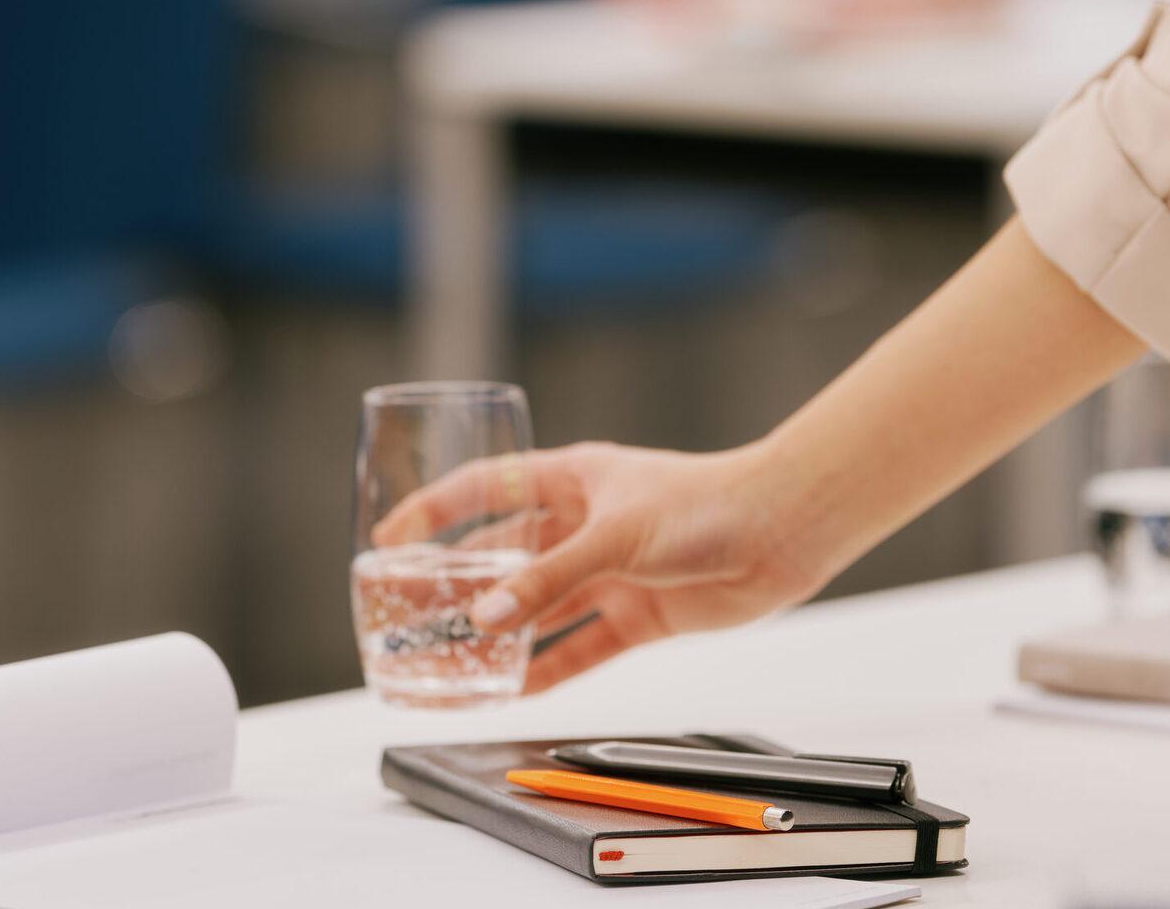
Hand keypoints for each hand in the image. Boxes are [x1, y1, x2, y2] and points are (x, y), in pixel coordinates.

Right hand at [371, 442, 828, 693]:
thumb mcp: (613, 535)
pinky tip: (515, 688)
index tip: (388, 539)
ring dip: (502, 634)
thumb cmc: (705, 503)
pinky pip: (582, 645)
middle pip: (506, 557)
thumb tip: (487, 618)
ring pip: (541, 607)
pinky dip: (550, 667)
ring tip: (453, 662)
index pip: (483, 489)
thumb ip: (547, 580)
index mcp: (571, 480)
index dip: (433, 513)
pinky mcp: (639, 611)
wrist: (781, 531)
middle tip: (410, 615)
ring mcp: (611, 569)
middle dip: (459, 586)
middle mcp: (585, 524)